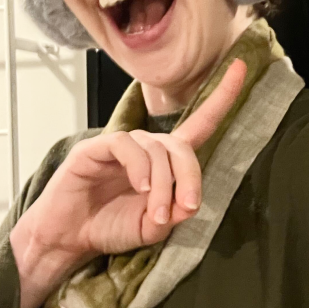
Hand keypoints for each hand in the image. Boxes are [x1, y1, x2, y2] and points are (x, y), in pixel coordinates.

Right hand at [10, 60, 246, 307]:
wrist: (67, 239)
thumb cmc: (108, 227)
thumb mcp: (150, 228)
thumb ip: (173, 216)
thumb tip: (189, 203)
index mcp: (164, 161)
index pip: (200, 123)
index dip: (221, 97)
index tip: (241, 69)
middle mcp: (146, 147)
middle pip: (182, 147)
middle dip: (190, 177)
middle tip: (187, 207)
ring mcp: (121, 145)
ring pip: (156, 151)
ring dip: (163, 184)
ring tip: (155, 214)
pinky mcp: (96, 148)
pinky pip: (127, 147)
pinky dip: (139, 167)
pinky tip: (141, 188)